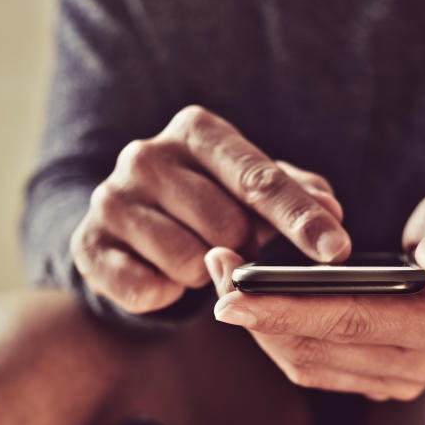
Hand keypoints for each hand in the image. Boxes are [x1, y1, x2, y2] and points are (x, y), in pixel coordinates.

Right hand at [70, 105, 350, 313]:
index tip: (337, 251)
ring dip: (205, 274)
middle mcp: (146, 155)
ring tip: (195, 257)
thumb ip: (296, 194)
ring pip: (191, 263)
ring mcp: (110, 199)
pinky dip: (167, 293)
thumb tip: (331, 209)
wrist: (129, 229)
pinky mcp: (87, 246)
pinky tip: (163, 275)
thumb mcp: (254, 189)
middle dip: (246, 249)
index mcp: (196, 131)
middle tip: (238, 247)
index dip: (301, 218)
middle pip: (228, 226)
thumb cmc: (210, 202)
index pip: (258, 178)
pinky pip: (149, 291)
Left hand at [205, 187, 424, 400]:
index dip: (288, 308)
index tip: (234, 292)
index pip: (352, 320)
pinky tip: (252, 303)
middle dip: (259, 314)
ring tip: (224, 278)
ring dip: (260, 326)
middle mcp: (415, 364)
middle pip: (317, 348)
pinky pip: (311, 367)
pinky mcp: (372, 380)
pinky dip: (277, 337)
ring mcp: (393, 379)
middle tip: (216, 272)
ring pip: (306, 364)